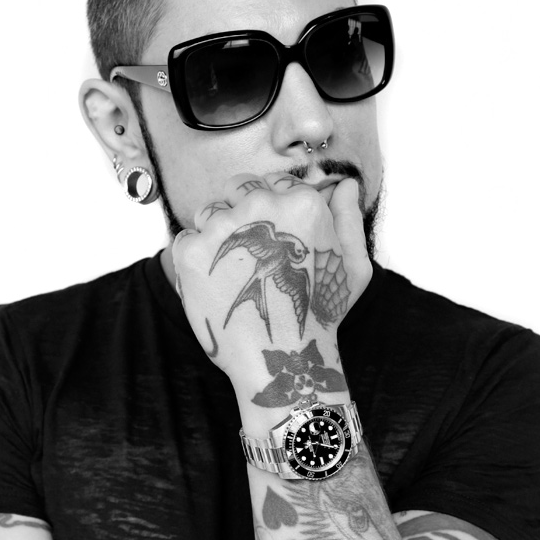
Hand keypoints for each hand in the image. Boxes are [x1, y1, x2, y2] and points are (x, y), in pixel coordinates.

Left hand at [171, 175, 370, 392]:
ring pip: (210, 211)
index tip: (277, 237)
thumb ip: (349, 219)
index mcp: (303, 203)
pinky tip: (218, 284)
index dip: (275, 207)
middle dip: (243, 211)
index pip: (276, 181)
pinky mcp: (192, 250)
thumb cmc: (322, 314)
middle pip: (239, 186)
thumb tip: (346, 184)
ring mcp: (223, 226)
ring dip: (218, 235)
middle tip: (255, 256)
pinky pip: (187, 238)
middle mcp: (261, 205)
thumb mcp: (352, 266)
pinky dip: (198, 259)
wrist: (283, 358)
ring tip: (236, 274)